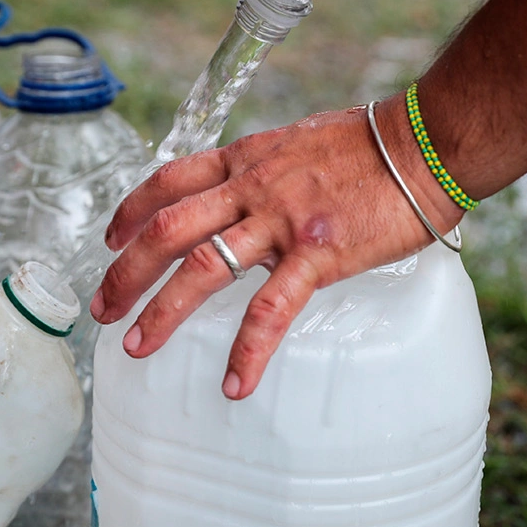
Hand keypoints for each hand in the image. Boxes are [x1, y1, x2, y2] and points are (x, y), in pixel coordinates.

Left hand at [90, 97, 462, 399]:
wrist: (423, 143)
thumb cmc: (369, 144)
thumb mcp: (298, 143)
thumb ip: (265, 170)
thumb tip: (248, 193)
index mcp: (245, 160)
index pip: (169, 180)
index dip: (131, 210)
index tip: (110, 239)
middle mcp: (251, 187)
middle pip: (168, 228)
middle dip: (126, 271)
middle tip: (102, 308)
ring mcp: (280, 220)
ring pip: (203, 266)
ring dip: (162, 310)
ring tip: (136, 346)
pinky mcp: (317, 253)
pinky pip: (272, 307)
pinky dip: (249, 348)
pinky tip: (235, 384)